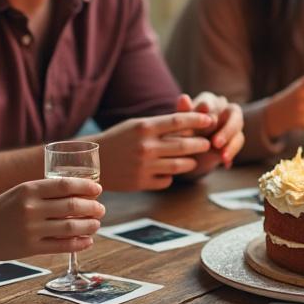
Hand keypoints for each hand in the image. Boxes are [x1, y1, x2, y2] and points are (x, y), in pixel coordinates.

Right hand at [0, 178, 104, 268]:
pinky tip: (87, 241)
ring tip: (96, 224)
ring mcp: (31, 229)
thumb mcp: (19, 193)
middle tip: (101, 209)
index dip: (86, 187)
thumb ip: (44, 192)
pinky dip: (79, 243)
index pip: (65, 185)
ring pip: (71, 227)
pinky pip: (62, 246)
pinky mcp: (30, 248)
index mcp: (28, 189)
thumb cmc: (0, 211)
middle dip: (92, 207)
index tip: (98, 189)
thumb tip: (79, 193)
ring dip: (89, 225)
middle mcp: (30, 208)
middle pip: (73, 206)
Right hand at [93, 109, 215, 190]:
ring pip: (180, 165)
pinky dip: (171, 176)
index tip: (210, 120)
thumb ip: (161, 124)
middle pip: (184, 145)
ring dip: (190, 162)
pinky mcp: (141, 182)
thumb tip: (191, 122)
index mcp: (144, 127)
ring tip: (192, 159)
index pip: (178, 121)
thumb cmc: (119, 139)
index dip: (198, 121)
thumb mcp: (136, 125)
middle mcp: (146, 146)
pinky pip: (167, 180)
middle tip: (207, 143)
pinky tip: (168, 172)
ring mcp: (144, 166)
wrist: (92, 161)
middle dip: (200, 144)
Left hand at [179, 93, 244, 175]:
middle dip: (225, 129)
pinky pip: (238, 141)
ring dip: (231, 143)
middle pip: (232, 113)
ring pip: (238, 128)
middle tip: (216, 143)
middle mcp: (223, 108)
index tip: (206, 116)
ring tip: (222, 156)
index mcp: (207, 100)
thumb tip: (183, 97)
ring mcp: (232, 122)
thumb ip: (184, 112)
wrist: (188, 154)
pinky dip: (232, 151)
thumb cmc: (182, 134)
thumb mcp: (181, 125)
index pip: (210, 100)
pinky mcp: (237, 136)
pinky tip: (226, 162)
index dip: (208, 107)